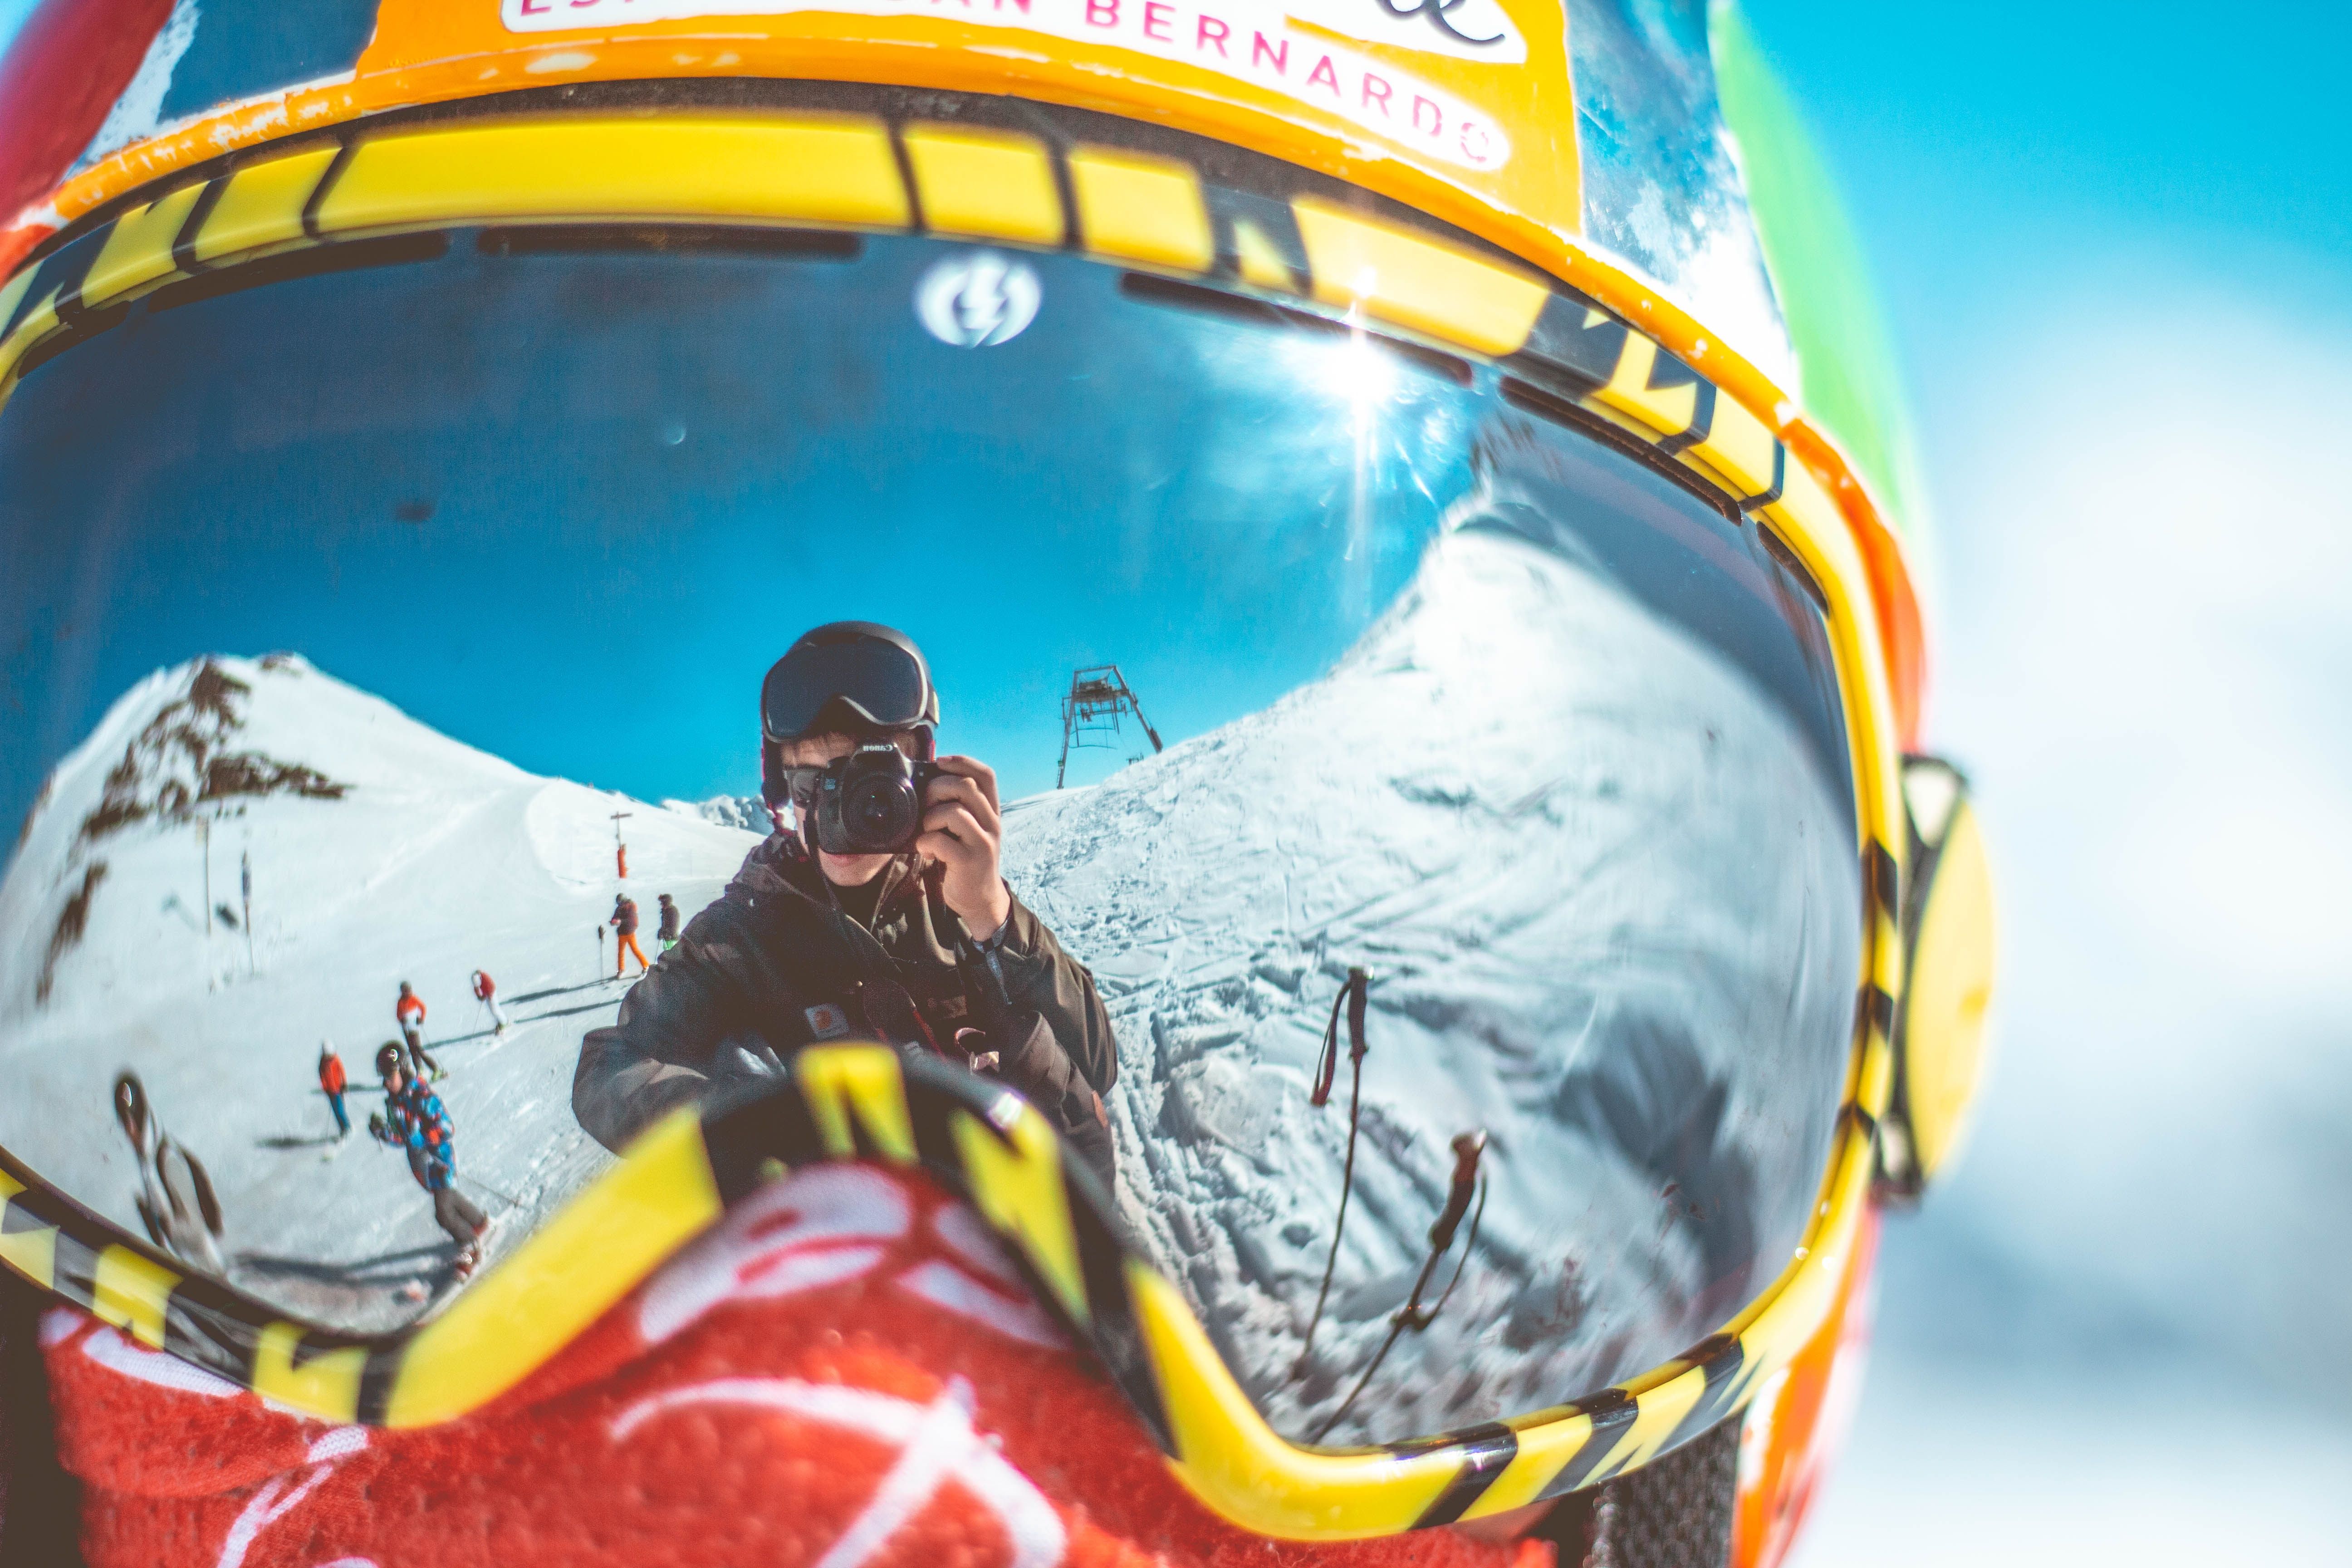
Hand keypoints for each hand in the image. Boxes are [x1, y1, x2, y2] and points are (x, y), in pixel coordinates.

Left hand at [917, 755, 1010, 940]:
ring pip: (953, 811)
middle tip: (926, 804)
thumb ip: (959, 809)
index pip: (986, 775)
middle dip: (937, 788)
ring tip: (926, 830)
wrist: (981, 900)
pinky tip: (925, 850)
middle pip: (966, 787)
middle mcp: (992, 824)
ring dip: (930, 817)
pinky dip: (925, 842)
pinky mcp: (969, 862)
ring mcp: (983, 843)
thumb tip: (928, 785)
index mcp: (991, 812)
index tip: (940, 761)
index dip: (962, 762)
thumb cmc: (967, 859)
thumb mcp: (969, 831)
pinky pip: (940, 840)